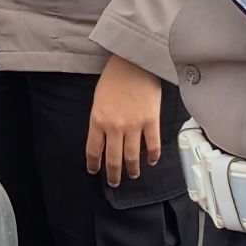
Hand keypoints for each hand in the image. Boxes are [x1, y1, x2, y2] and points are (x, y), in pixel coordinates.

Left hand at [87, 54, 161, 186]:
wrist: (133, 62)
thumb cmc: (113, 77)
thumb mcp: (98, 99)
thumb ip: (100, 119)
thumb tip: (104, 137)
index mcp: (98, 120)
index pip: (93, 149)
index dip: (94, 164)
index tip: (94, 171)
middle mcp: (115, 126)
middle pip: (113, 159)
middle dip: (113, 174)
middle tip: (114, 183)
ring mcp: (134, 125)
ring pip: (133, 157)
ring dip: (132, 169)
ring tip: (133, 175)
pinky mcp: (151, 121)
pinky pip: (152, 146)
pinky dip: (152, 156)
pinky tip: (151, 161)